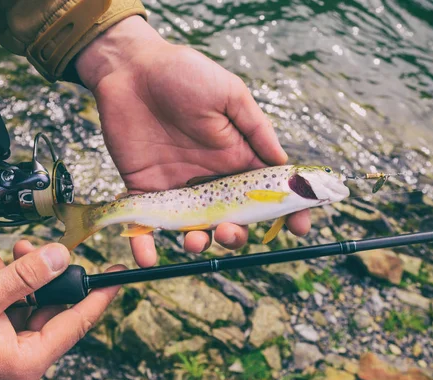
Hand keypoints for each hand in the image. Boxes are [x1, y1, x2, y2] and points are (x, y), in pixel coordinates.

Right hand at [0, 240, 124, 379]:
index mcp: (26, 360)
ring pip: (28, 299)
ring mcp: (5, 347)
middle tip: (39, 249)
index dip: (99, 296)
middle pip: (52, 306)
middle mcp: (20, 357)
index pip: (77, 323)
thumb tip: (61, 257)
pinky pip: (7, 303)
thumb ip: (25, 276)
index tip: (118, 275)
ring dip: (17, 272)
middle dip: (44, 272)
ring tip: (5, 249)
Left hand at [75, 16, 310, 266]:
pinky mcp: (144, 189)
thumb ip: (256, 129)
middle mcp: (210, 178)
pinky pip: (146, 223)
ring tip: (196, 240)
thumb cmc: (185, 74)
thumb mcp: (230, 95)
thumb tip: (284, 164)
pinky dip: (145, 244)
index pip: (265, 191)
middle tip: (230, 231)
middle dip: (236, 234)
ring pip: (194, 227)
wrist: (132, 68)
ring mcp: (177, 187)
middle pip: (231, 218)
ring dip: (199, 242)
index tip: (299, 228)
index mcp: (235, 157)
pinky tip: (147, 258)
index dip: (285, 211)